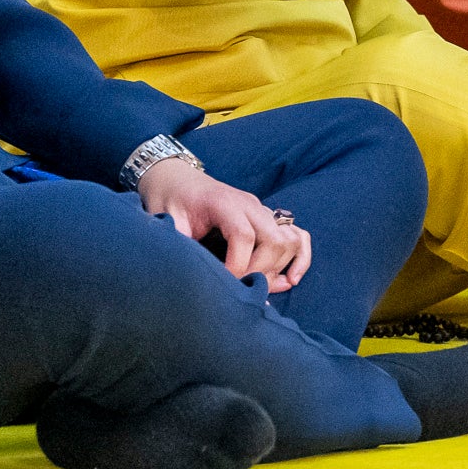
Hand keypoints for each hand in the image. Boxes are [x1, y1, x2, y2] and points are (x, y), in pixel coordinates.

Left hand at [139, 160, 310, 292]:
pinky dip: (300, 257)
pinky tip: (291, 279)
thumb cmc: (172, 200)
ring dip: (279, 267)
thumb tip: (193, 275)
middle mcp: (250, 205)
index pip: (244, 236)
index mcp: (224, 203)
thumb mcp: (167, 220)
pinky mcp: (268, 218)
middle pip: (273, 240)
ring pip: (288, 240)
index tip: (227, 285)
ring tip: (260, 286)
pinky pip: (297, 235)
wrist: (177, 179)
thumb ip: (179, 243)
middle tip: (241, 289)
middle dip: (261, 271)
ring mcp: (262, 210)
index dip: (239, 265)